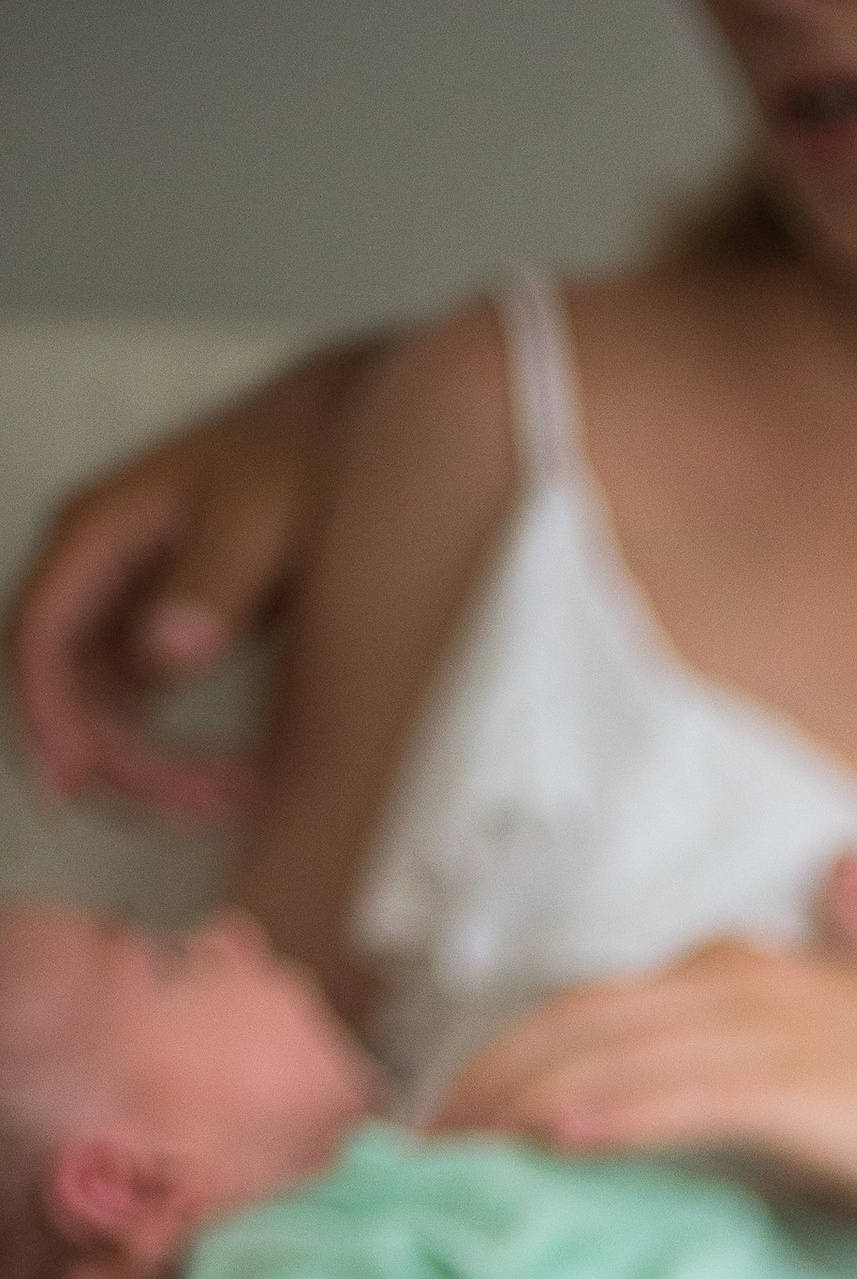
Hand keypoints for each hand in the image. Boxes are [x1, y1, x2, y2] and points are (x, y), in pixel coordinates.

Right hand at [6, 340, 380, 819]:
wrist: (349, 425)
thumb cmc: (299, 455)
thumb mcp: (262, 515)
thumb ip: (214, 582)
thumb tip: (162, 654)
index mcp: (97, 531)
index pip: (38, 638)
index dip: (44, 720)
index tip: (73, 791)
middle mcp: (97, 569)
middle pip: (67, 691)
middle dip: (117, 762)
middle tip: (204, 805)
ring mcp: (126, 603)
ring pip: (103, 712)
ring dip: (150, 769)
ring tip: (234, 796)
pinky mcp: (164, 629)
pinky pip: (142, 710)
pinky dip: (175, 752)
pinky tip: (237, 777)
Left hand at [437, 938, 856, 1228]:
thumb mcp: (821, 1081)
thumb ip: (736, 1087)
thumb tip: (654, 1137)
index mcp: (737, 975)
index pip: (585, 1007)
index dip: (500, 1057)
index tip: (443, 1121)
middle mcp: (739, 982)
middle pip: (570, 1021)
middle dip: (479, 1081)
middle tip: (410, 1153)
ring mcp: (771, 1029)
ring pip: (608, 1052)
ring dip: (515, 1101)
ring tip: (447, 1157)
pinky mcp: (804, 1088)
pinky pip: (682, 1096)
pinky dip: (610, 1113)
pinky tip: (552, 1142)